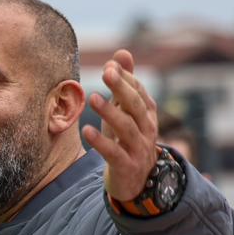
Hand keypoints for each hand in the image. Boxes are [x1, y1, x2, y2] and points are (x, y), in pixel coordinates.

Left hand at [84, 49, 159, 202]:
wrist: (135, 182)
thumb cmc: (126, 140)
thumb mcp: (125, 112)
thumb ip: (125, 84)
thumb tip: (121, 53)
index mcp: (147, 114)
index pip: (139, 92)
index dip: (127, 78)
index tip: (111, 64)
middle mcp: (147, 129)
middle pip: (136, 106)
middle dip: (122, 88)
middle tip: (107, 71)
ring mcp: (138, 148)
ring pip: (127, 128)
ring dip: (110, 112)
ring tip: (93, 98)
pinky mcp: (126, 166)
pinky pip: (114, 153)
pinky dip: (101, 142)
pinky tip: (86, 130)